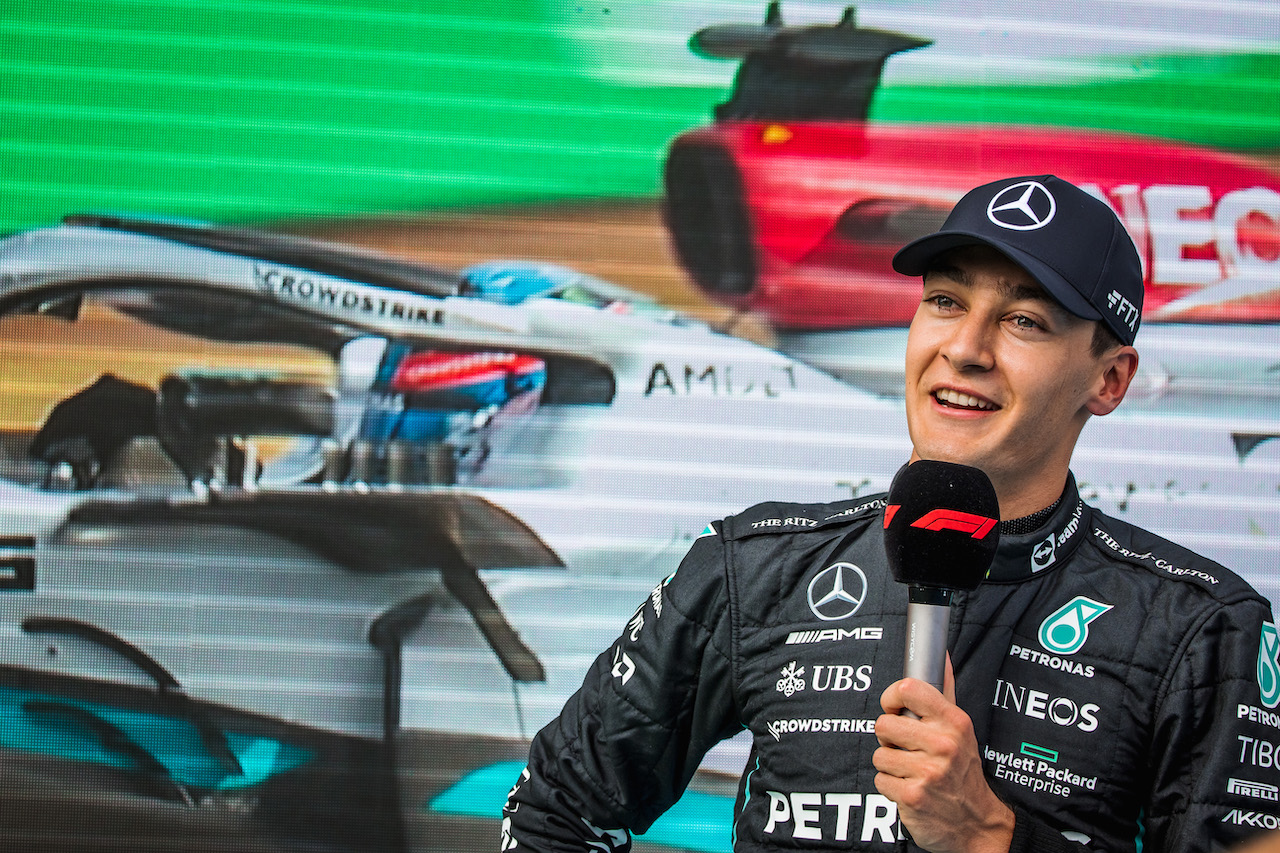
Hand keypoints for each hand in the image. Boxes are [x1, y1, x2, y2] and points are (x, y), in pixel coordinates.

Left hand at [873, 655, 1013, 852]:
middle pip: (884, 724)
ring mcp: (928, 771)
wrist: (976, 823)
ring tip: (912, 772)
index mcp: (954, 722)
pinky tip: (910, 789)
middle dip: (890, 740)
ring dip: (891, 766)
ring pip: (879, 754)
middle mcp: (943, 744)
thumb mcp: (961, 729)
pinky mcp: (913, 796)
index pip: (908, 688)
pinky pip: (880, 780)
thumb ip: (946, 690)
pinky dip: (890, 787)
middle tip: (909, 750)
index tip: (895, 708)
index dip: (892, 697)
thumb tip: (941, 654)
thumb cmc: (963, 771)